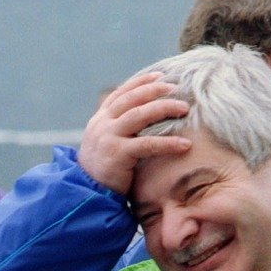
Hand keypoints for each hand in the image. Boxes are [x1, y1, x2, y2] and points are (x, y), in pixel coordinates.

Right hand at [77, 72, 190, 194]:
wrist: (86, 194)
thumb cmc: (102, 172)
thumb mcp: (105, 144)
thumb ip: (118, 130)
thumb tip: (143, 119)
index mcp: (100, 119)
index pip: (121, 94)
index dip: (141, 83)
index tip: (160, 77)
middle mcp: (102, 124)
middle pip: (132, 99)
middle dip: (156, 91)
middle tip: (177, 89)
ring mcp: (108, 137)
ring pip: (140, 115)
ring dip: (164, 109)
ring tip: (184, 109)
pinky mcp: (117, 154)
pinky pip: (147, 144)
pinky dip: (168, 143)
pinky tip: (184, 144)